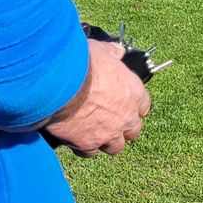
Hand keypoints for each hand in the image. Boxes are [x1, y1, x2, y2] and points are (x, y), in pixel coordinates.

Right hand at [43, 38, 151, 156]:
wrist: (58, 84)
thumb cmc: (80, 64)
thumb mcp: (100, 50)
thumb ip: (111, 53)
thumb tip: (117, 50)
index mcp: (133, 93)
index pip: (144, 106)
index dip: (133, 106)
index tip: (124, 105)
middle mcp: (126, 116)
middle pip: (133, 131)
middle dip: (122, 128)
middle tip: (108, 121)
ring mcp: (109, 133)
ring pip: (115, 147)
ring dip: (106, 141)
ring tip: (92, 132)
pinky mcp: (88, 144)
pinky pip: (90, 152)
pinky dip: (83, 147)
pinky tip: (74, 138)